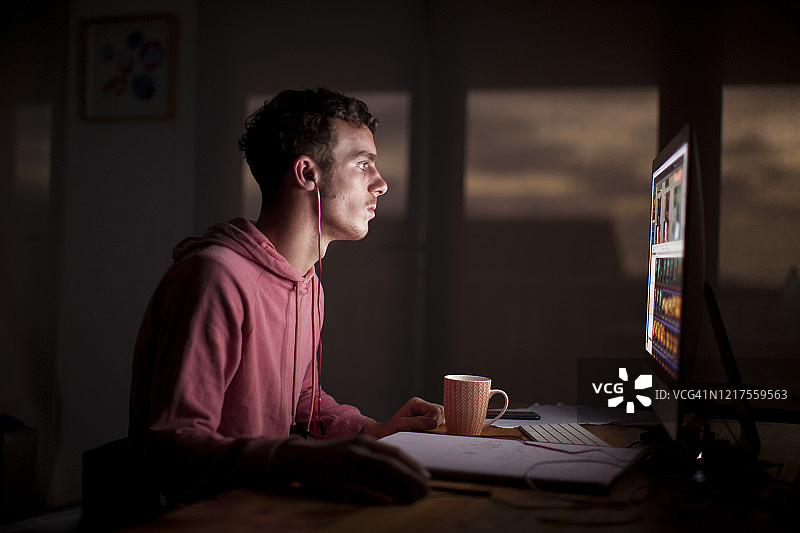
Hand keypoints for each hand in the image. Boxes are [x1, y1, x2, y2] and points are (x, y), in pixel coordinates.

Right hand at [273, 434, 430, 503]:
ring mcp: (346, 466)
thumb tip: (402, 468)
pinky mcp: (336, 481)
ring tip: (413, 499)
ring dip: (399, 490)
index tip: (426, 476)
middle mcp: (356, 452)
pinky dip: (377, 496)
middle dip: (411, 479)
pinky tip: (391, 501)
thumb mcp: (354, 447)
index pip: (394, 453)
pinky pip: (361, 490)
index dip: (412, 465)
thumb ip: (375, 454)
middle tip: (426, 490)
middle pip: (390, 466)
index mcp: (364, 442)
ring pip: (379, 479)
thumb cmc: (333, 454)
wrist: (300, 458)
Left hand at [362, 397, 444, 438]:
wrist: (387, 435)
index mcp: (416, 403)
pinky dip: (438, 431)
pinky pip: (442, 425)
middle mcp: (424, 406)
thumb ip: (417, 423)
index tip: (424, 430)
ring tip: (425, 433)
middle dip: (436, 424)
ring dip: (437, 428)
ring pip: (444, 418)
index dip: (433, 421)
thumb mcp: (402, 425)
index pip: (435, 410)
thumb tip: (434, 423)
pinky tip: (429, 434)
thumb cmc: (392, 430)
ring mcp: (428, 414)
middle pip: (441, 412)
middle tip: (424, 432)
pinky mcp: (431, 421)